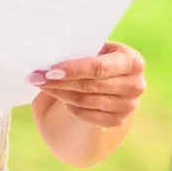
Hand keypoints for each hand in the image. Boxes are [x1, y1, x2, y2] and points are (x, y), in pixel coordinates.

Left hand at [29, 42, 146, 128]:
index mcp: (132, 60)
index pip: (99, 68)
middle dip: (60, 82)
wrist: (114, 80)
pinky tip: (59, 96)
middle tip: (36, 77)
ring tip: (42, 85)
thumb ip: (82, 52)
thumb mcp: (98, 50)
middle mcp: (135, 84)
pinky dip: (70, 107)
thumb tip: (49, 54)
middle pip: (90, 86)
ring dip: (60, 93)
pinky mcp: (119, 120)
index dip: (73, 70)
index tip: (49, 70)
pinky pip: (87, 116)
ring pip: (85, 101)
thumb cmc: (101, 59)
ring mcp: (129, 105)